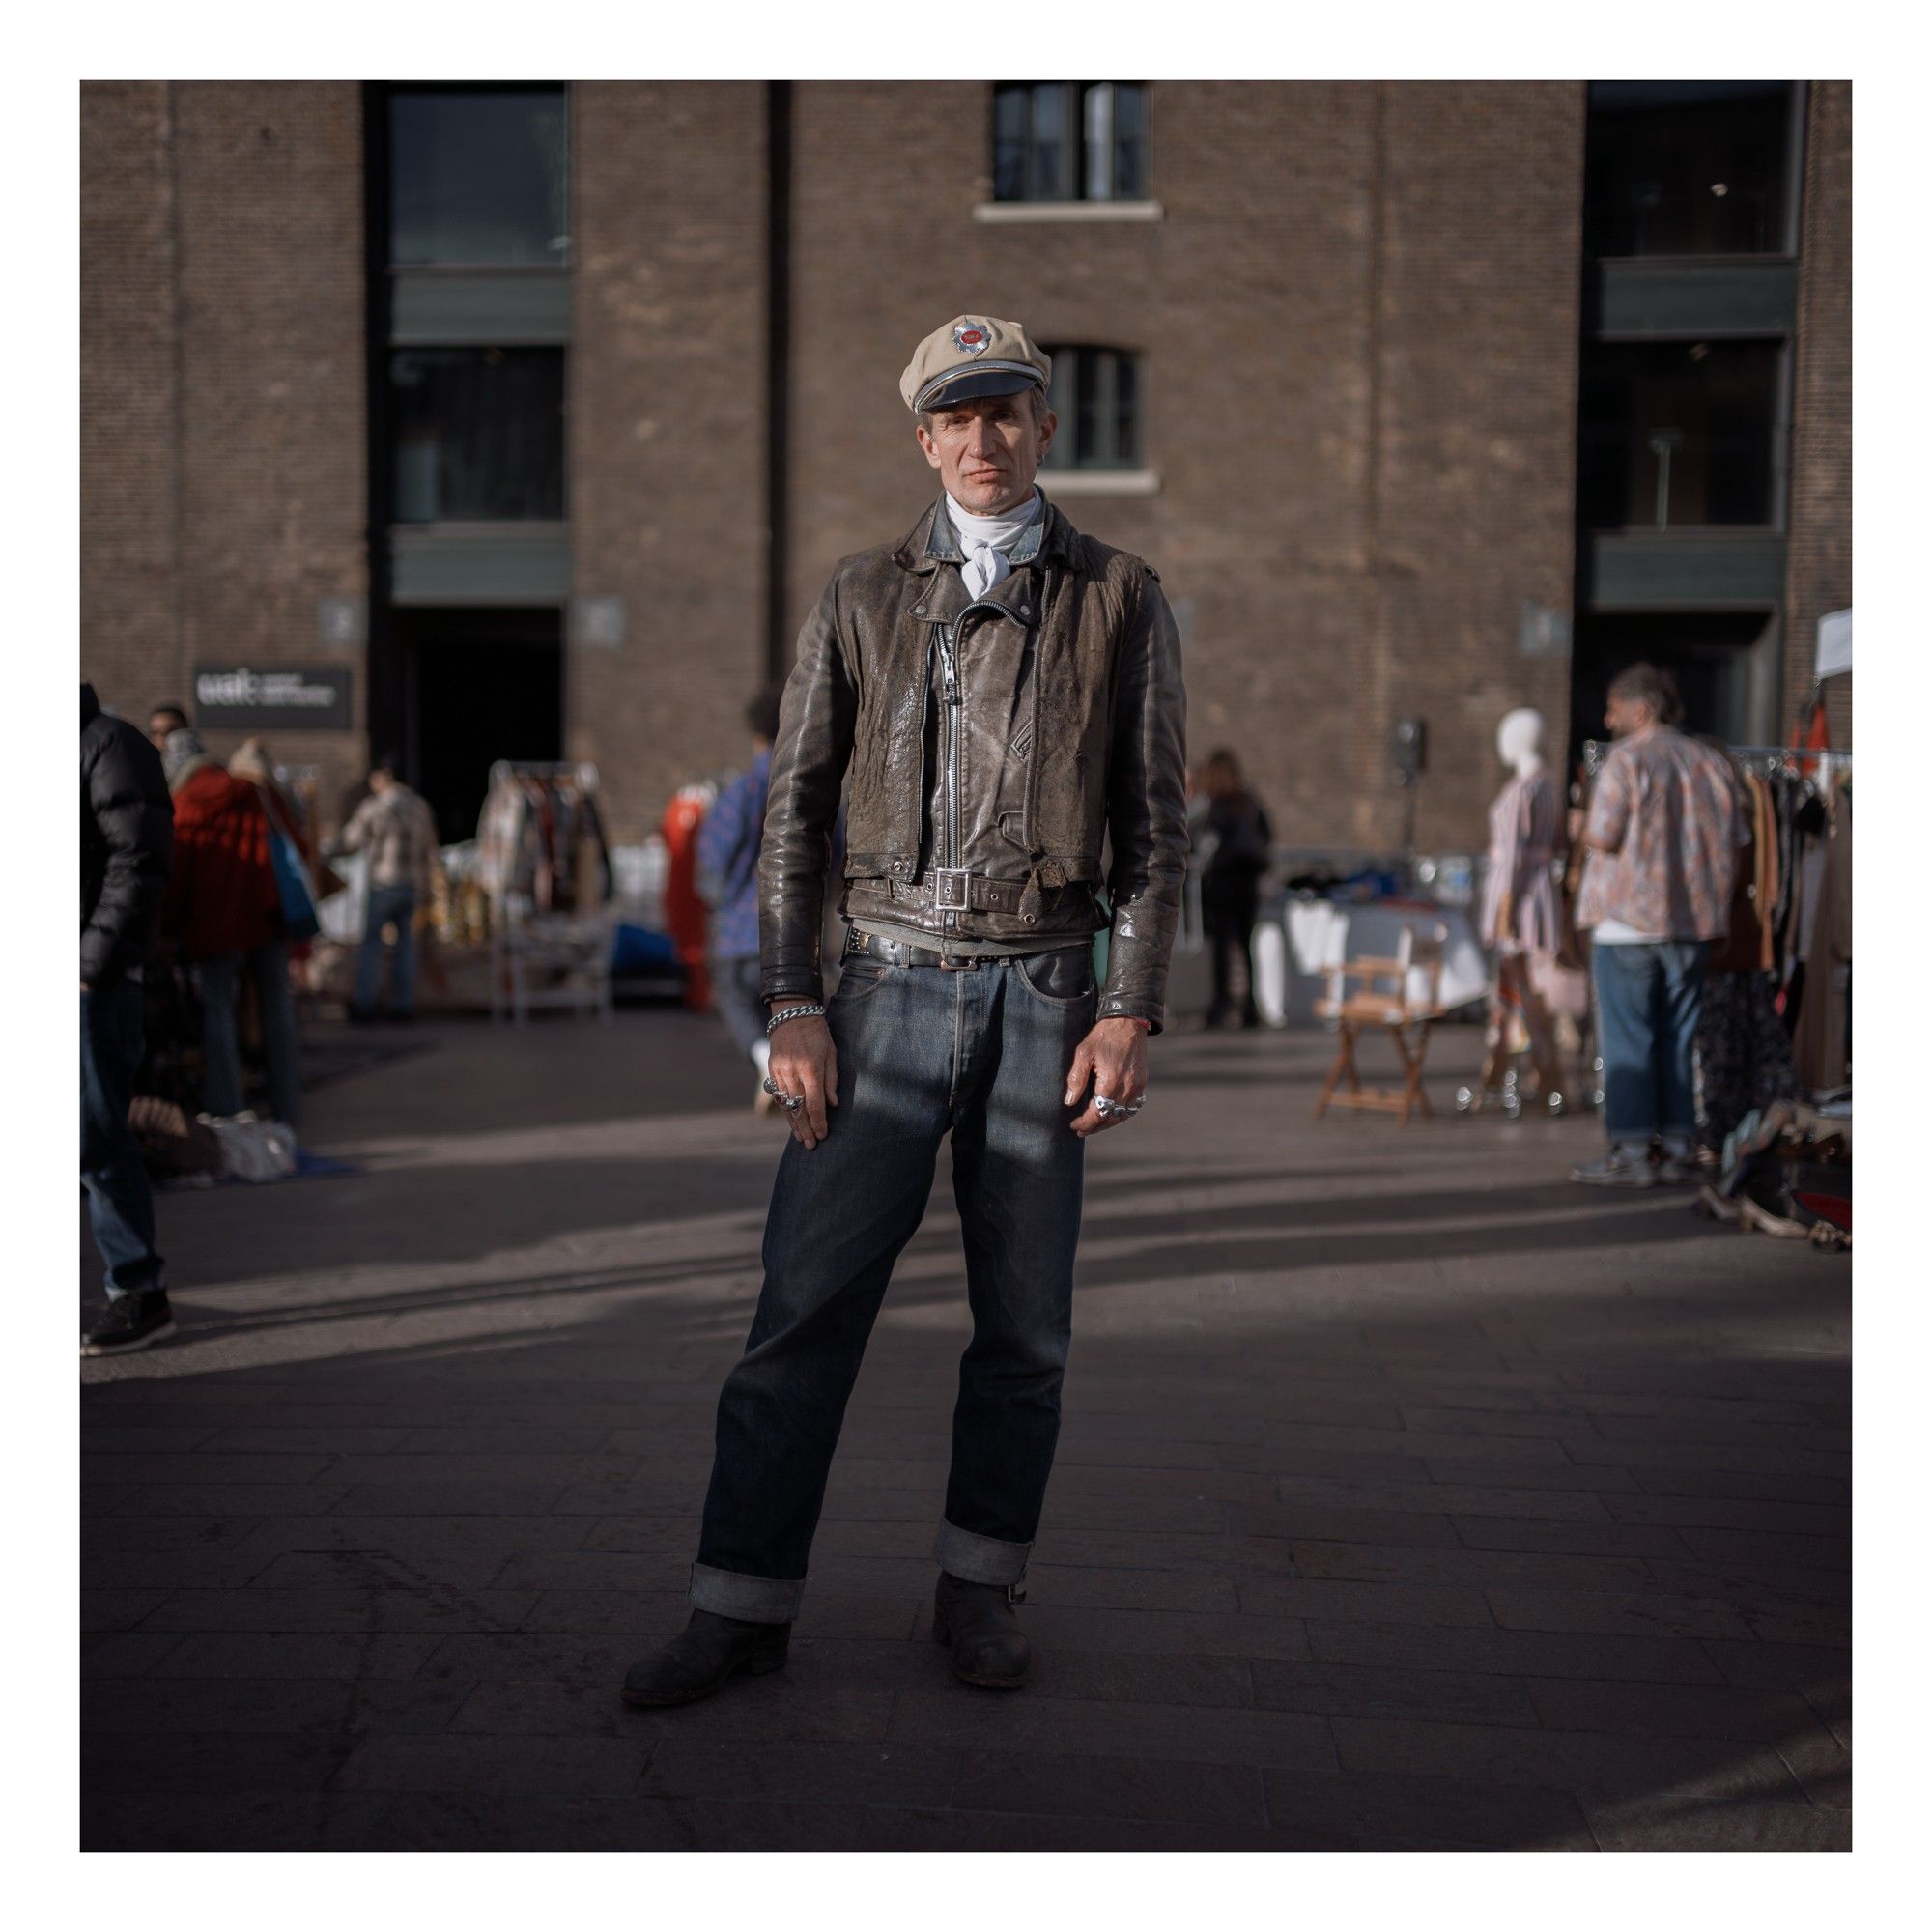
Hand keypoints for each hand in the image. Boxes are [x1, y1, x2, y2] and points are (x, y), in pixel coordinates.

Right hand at [767, 1008, 839, 1149]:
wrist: (792, 1014)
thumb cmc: (818, 1033)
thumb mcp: (831, 1053)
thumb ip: (831, 1080)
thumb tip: (833, 1105)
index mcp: (810, 1069)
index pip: (814, 1104)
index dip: (819, 1122)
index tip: (823, 1135)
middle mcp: (793, 1073)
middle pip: (798, 1109)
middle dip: (806, 1129)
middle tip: (811, 1145)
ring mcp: (779, 1072)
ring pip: (786, 1105)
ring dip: (794, 1123)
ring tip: (800, 1138)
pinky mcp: (772, 1070)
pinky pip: (778, 1095)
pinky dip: (784, 1109)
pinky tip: (790, 1120)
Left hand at [1065, 1017, 1149, 1136]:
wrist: (1129, 1021)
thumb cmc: (1103, 1035)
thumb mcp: (1083, 1052)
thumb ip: (1076, 1079)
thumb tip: (1069, 1101)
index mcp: (1110, 1082)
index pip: (1097, 1114)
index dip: (1085, 1123)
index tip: (1074, 1125)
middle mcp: (1126, 1087)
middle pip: (1110, 1118)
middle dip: (1094, 1127)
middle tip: (1081, 1131)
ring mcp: (1137, 1086)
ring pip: (1123, 1115)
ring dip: (1108, 1122)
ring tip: (1094, 1125)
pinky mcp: (1142, 1082)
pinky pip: (1133, 1106)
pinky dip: (1121, 1114)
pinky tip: (1112, 1113)